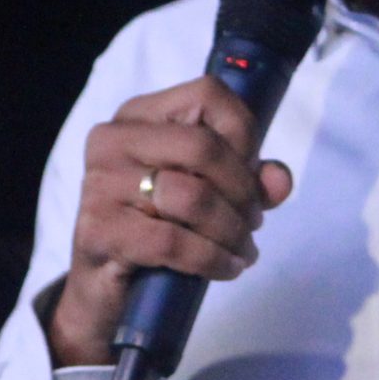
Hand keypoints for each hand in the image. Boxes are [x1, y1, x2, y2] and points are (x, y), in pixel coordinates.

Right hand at [46, 76, 294, 367]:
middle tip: (254, 222)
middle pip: (203, 147)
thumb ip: (248, 178)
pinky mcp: (98, 230)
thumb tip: (280, 182)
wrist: (103, 284)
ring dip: (231, 230)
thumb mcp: (206, 192)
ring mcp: (99, 184)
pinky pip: (172, 242)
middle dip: (242, 191)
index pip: (207, 95)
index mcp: (138, 115)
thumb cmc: (156, 227)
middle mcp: (112, 140)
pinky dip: (211, 259)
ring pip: (191, 197)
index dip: (244, 134)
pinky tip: (225, 268)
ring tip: (243, 250)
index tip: (253, 175)